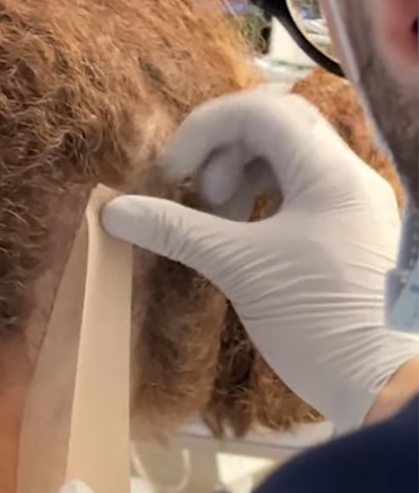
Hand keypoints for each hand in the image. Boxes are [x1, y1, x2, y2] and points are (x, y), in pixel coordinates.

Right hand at [104, 89, 418, 431]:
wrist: (377, 381)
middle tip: (201, 196)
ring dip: (243, 176)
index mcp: (329, 172)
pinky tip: (242, 234)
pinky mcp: (349, 233)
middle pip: (277, 127)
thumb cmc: (313, 321)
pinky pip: (301, 194)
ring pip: (289, 161)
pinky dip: (264, 202)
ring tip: (218, 217)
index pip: (263, 111)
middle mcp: (347, 176)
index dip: (206, 128)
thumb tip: (115, 211)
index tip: (174, 171)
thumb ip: (177, 230)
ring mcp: (352, 205)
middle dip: (224, 152)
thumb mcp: (238, 269)